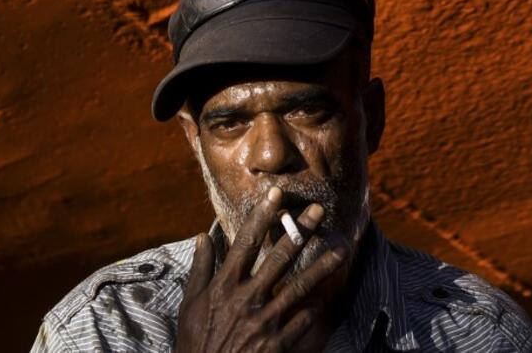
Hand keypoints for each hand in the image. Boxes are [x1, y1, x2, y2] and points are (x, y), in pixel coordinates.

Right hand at [175, 186, 346, 352]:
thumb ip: (200, 269)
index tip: (275, 194)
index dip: (261, 216)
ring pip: (299, 287)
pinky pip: (301, 321)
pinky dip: (313, 310)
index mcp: (224, 286)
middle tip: (318, 210)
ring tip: (341, 251)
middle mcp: (247, 298)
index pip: (245, 242)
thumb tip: (203, 237)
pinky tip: (324, 299)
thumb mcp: (190, 305)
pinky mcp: (276, 343)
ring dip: (322, 267)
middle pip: (279, 257)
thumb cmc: (196, 341)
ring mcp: (264, 321)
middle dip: (300, 231)